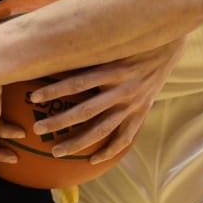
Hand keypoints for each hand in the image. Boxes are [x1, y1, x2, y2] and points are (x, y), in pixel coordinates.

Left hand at [25, 39, 183, 164]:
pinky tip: (91, 160)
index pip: (78, 82)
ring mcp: (133, 104)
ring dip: (78, 142)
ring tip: (55, 151)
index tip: (34, 97)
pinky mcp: (141, 113)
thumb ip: (85, 50)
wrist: (168, 46)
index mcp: (112, 69)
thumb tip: (52, 48)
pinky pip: (124, 137)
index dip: (55, 90)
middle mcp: (123, 89)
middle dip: (60, 122)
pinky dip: (109, 151)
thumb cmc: (129, 42)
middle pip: (86, 111)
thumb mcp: (109, 43)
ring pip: (102, 129)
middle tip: (37, 129)